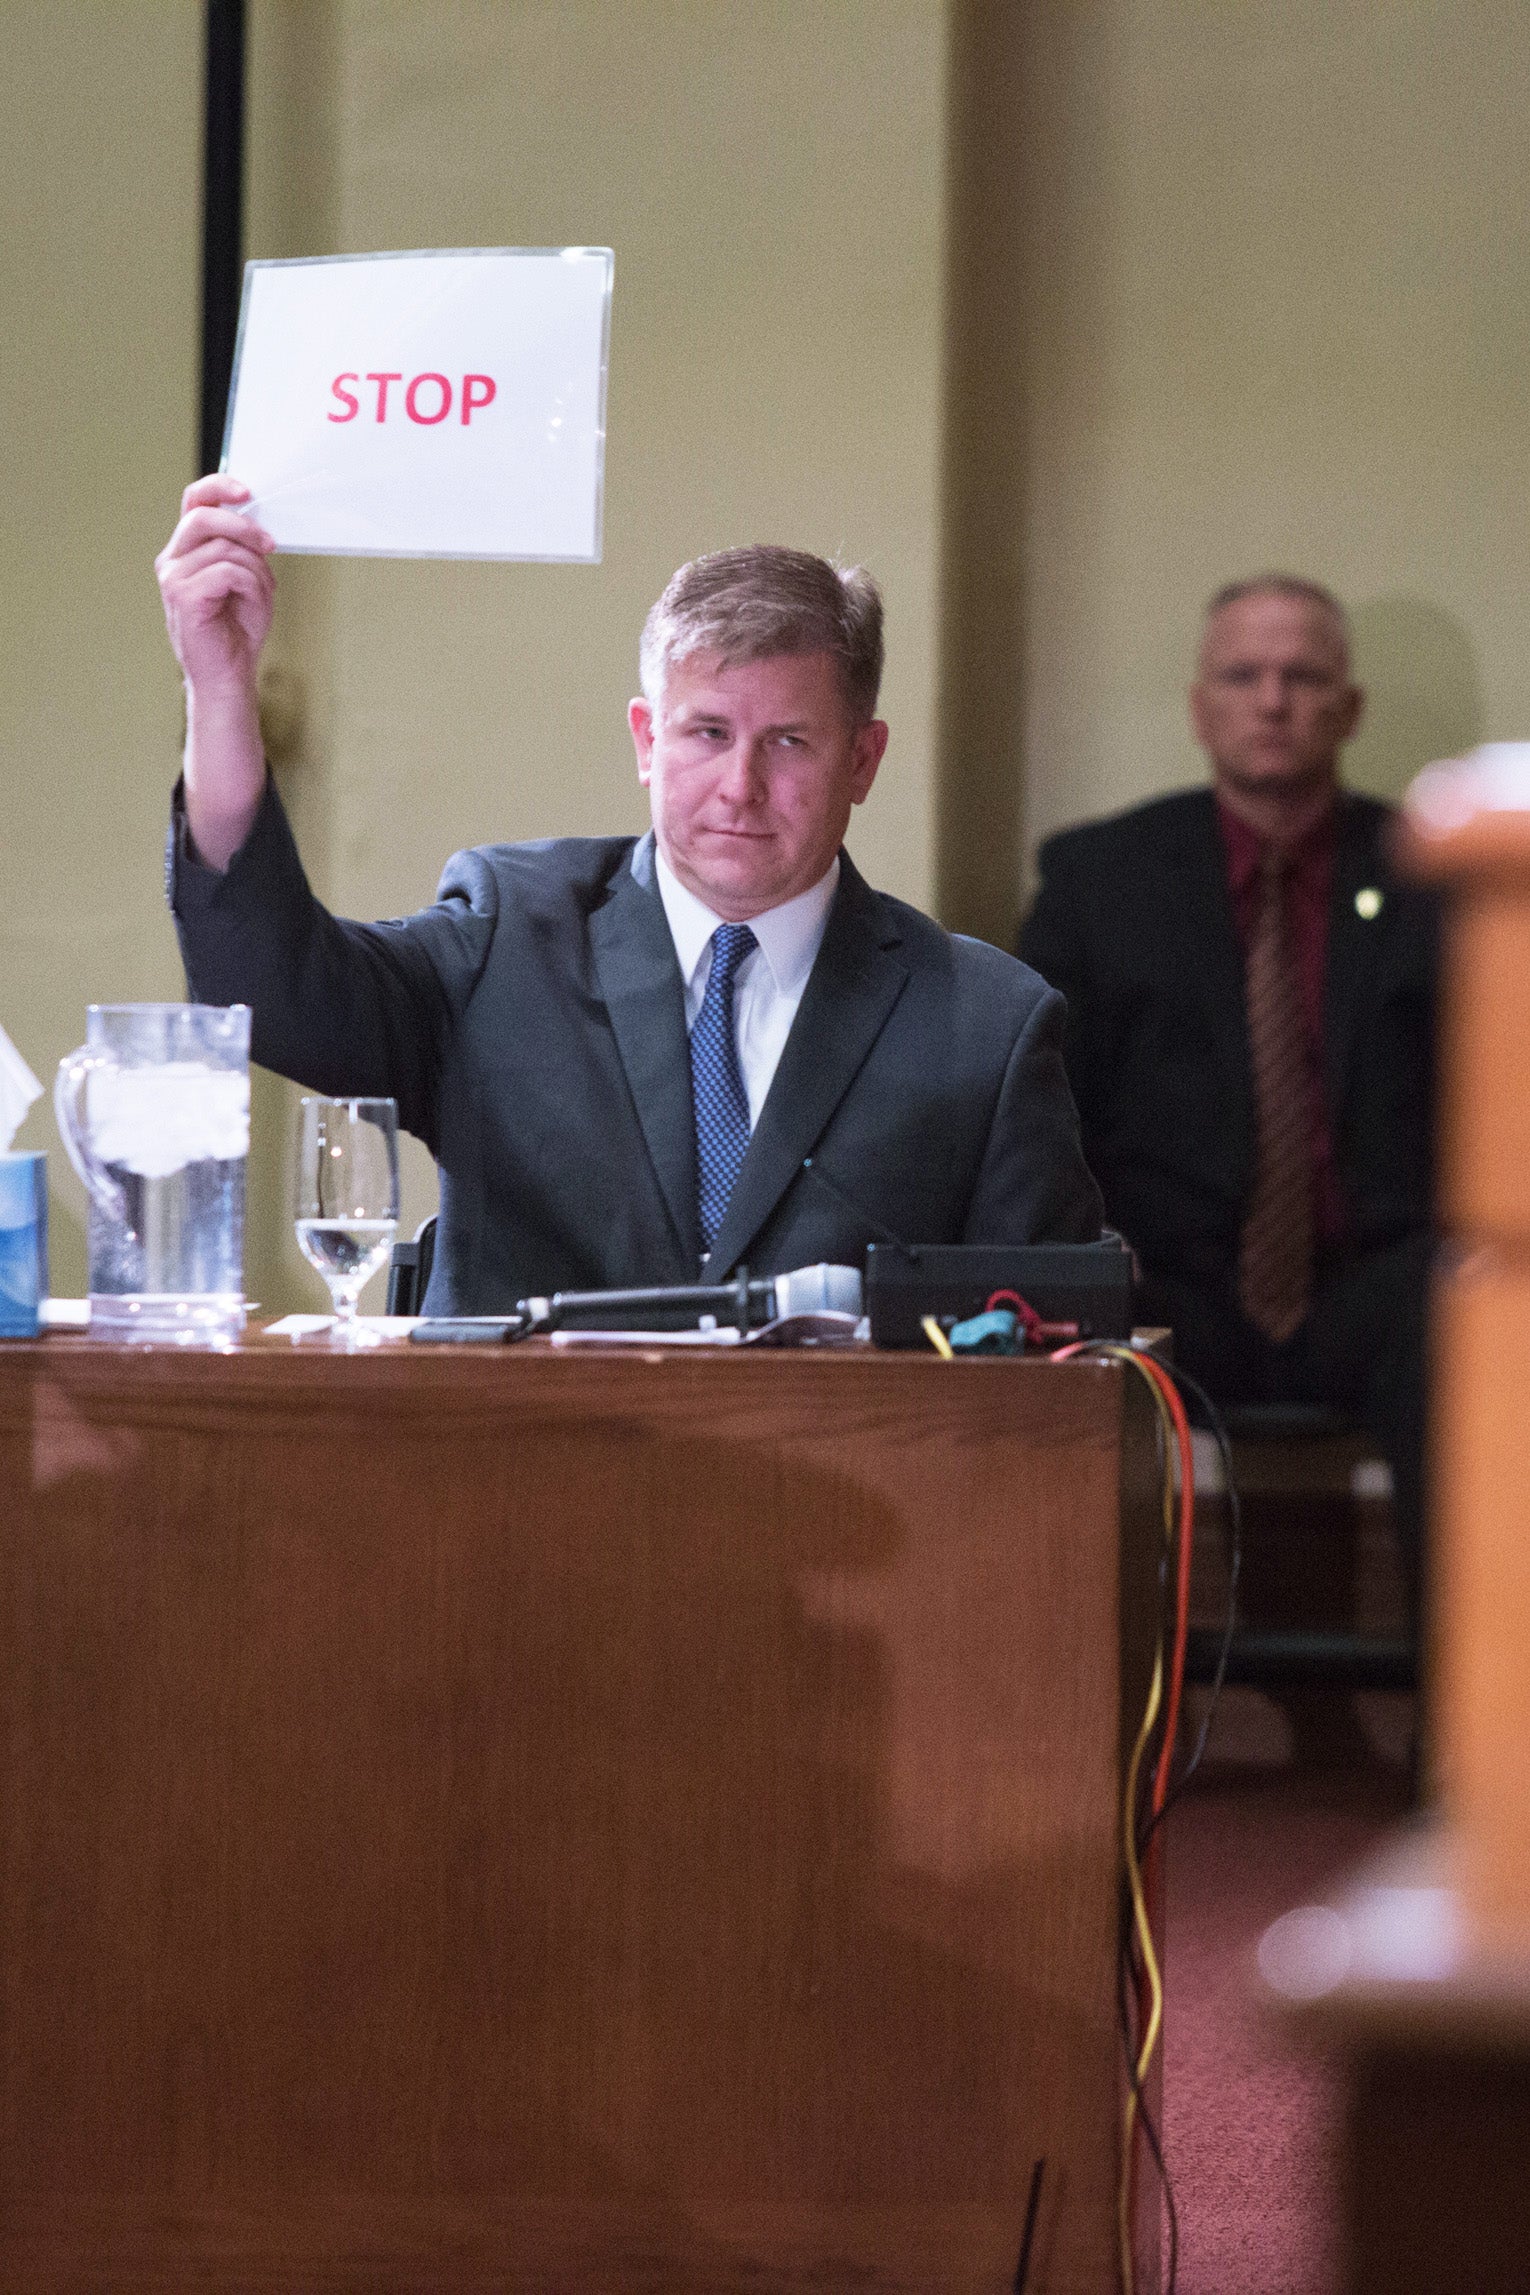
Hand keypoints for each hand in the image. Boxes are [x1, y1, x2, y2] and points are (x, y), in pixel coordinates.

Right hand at [155, 474, 275, 697]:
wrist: (228, 675)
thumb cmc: (237, 630)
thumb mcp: (248, 579)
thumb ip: (245, 549)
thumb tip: (257, 524)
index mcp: (186, 551)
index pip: (194, 501)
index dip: (218, 487)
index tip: (247, 490)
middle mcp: (173, 560)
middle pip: (203, 515)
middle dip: (243, 525)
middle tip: (270, 544)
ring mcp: (173, 577)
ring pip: (223, 547)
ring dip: (254, 570)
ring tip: (259, 594)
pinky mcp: (183, 595)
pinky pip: (227, 572)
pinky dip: (250, 585)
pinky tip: (248, 604)